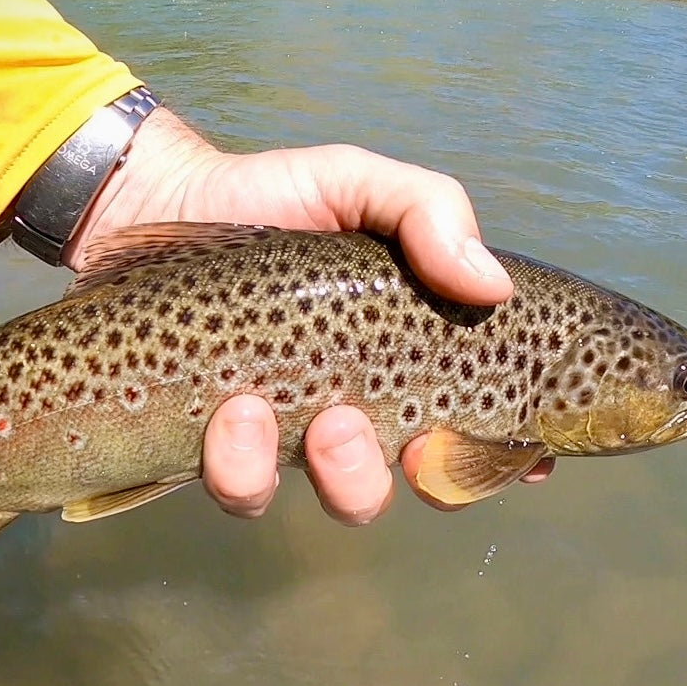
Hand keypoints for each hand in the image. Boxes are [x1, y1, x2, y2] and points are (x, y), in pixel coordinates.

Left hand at [65, 109, 553, 522]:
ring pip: (349, 501)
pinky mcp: (227, 450)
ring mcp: (300, 436)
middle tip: (407, 437)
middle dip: (429, 474)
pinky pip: (249, 494)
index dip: (514, 448)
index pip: (486, 417)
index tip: (528, 453)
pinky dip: (248, 467)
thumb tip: (495, 288)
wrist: (158, 205)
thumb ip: (430, 214)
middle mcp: (370, 404)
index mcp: (414, 352)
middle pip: (430, 482)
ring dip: (346, 475)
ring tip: (318, 418)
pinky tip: (234, 411)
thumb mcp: (358, 184)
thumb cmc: (272, 197)